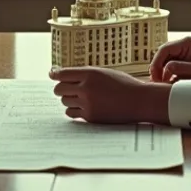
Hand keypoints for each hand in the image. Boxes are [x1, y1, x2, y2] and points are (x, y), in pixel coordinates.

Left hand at [48, 66, 169, 124]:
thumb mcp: (103, 73)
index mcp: (90, 74)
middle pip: (59, 89)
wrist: (139, 101)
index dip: (55, 74)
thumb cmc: (122, 85)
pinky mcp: (90, 117)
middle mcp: (86, 88)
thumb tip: (61, 74)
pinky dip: (73, 110)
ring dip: (69, 99)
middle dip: (61, 88)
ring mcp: (88, 104)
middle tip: (66, 88)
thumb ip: (84, 74)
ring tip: (80, 97)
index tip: (52, 74)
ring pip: (64, 101)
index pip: (62, 74)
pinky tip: (82, 107)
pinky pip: (71, 113)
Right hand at [149, 36, 190, 82]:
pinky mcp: (180, 62)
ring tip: (161, 84)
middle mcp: (181, 46)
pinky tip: (166, 84)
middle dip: (157, 69)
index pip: (164, 49)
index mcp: (186, 43)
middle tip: (156, 82)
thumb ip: (184, 68)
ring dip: (160, 72)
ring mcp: (179, 54)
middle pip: (161, 55)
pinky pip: (167, 67)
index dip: (157, 62)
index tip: (156, 76)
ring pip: (162, 62)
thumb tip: (166, 69)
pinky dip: (164, 75)